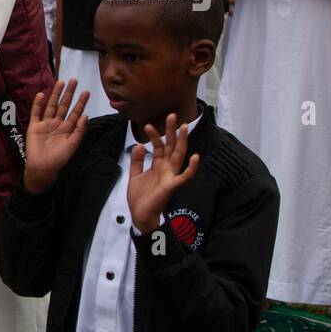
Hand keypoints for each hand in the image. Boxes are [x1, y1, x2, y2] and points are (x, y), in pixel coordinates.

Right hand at [23, 79, 89, 193]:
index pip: (75, 112)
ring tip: (60, 82)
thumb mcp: (73, 144)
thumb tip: (86, 115)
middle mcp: (57, 124)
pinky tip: (42, 94)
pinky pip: (36, 113)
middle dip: (69, 94)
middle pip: (64, 105)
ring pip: (51, 106)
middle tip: (74, 81)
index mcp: (67, 129)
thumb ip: (79, 130)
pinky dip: (38, 104)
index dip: (80, 102)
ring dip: (55, 94)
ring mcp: (45, 124)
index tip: (86, 92)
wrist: (42, 167)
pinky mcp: (34, 126)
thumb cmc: (59, 158)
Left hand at [127, 114, 199, 233]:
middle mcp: (166, 168)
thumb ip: (137, 161)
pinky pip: (184, 176)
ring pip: (178, 156)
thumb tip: (139, 145)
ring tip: (184, 128)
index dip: (154, 135)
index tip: (146, 124)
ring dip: (181, 142)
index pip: (159, 146)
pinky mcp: (172, 186)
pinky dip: (191, 168)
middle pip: (171, 146)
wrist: (140, 215)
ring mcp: (171, 176)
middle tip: (171, 115)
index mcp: (158, 166)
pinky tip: (195, 157)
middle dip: (171, 132)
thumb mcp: (135, 175)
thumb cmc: (140, 197)